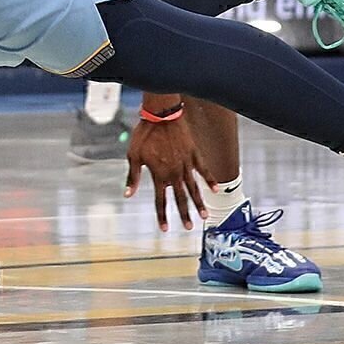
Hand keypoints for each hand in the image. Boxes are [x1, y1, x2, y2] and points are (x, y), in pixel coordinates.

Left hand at [125, 113, 211, 231]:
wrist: (160, 115)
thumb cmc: (144, 134)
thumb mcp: (133, 155)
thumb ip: (132, 176)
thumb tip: (127, 195)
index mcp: (159, 175)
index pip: (160, 200)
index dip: (162, 215)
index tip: (165, 229)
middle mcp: (174, 173)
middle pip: (180, 198)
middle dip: (184, 214)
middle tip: (188, 227)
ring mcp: (186, 164)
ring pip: (194, 188)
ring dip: (199, 203)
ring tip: (205, 216)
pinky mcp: (194, 155)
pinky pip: (204, 170)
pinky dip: (210, 180)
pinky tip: (216, 190)